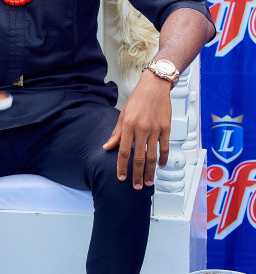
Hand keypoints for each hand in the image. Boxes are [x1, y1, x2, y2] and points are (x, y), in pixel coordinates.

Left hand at [103, 70, 171, 189]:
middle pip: (139, 158)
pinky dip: (163, 159)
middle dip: (137, 174)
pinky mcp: (166, 129)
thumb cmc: (137, 99)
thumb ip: (116, 133)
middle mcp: (141, 129)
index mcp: (128, 126)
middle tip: (136, 186)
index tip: (121, 178)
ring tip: (148, 182)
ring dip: (150, 172)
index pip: (123, 151)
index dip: (122, 167)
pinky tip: (160, 166)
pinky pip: (165, 148)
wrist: (154, 87)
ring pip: (152, 156)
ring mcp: (155, 130)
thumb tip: (107, 147)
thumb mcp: (123, 114)